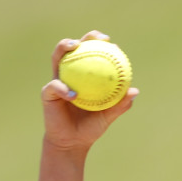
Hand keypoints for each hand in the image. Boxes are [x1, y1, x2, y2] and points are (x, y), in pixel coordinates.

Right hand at [42, 30, 138, 152]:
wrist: (72, 143)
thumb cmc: (91, 127)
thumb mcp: (108, 115)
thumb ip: (120, 104)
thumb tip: (134, 91)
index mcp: (84, 76)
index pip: (92, 54)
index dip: (100, 43)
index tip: (111, 42)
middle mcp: (69, 74)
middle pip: (74, 48)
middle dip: (84, 37)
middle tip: (96, 37)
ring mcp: (56, 80)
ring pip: (57, 58)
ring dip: (64, 47)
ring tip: (74, 46)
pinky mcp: (47, 92)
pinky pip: (54, 86)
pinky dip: (62, 89)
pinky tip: (72, 94)